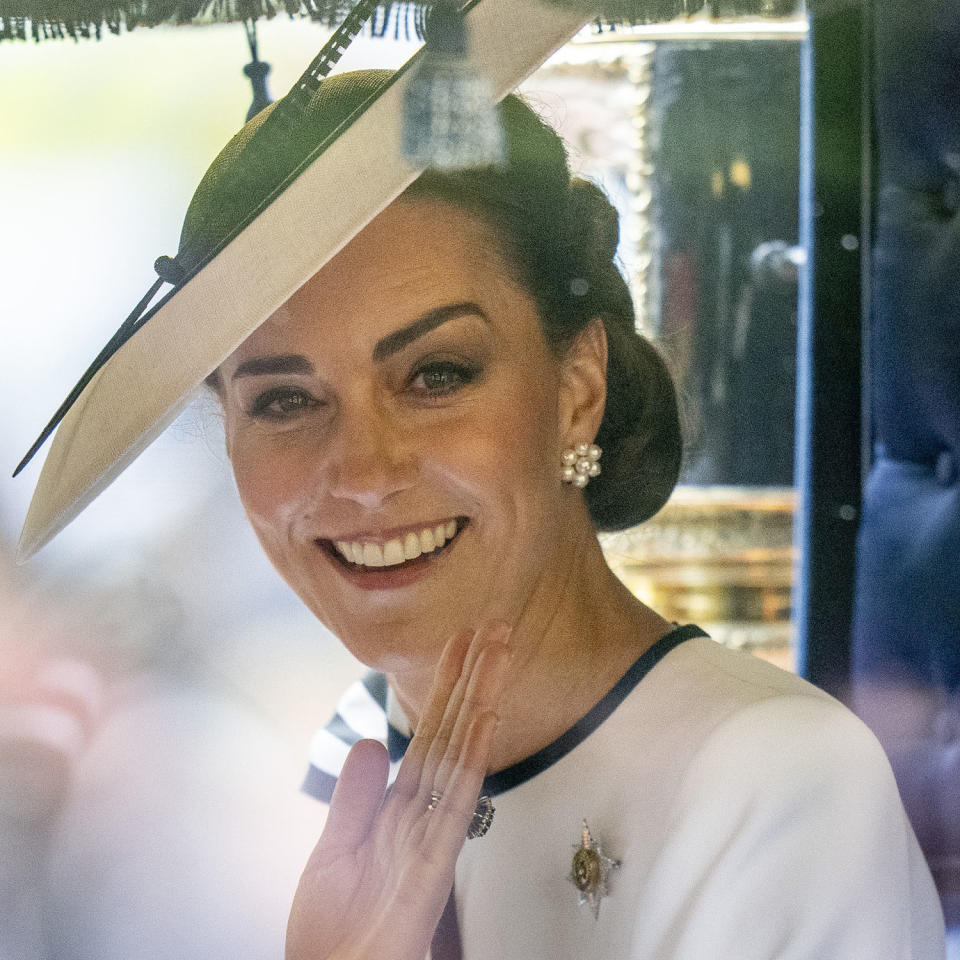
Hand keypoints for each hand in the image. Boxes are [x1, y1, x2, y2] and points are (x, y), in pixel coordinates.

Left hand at [286, 622, 511, 959]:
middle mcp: (422, 817)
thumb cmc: (332, 933)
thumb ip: (354, 798)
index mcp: (398, 812)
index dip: (444, 689)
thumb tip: (373, 740)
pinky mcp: (429, 870)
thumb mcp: (333, 853)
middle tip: (494, 625)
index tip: (461, 643)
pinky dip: (472, 758)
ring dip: (480, 699)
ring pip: (460, 755)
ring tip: (498, 650)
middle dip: (472, 679)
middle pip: (452, 734)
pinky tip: (486, 718)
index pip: (428, 736)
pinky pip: (455, 804)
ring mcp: (430, 839)